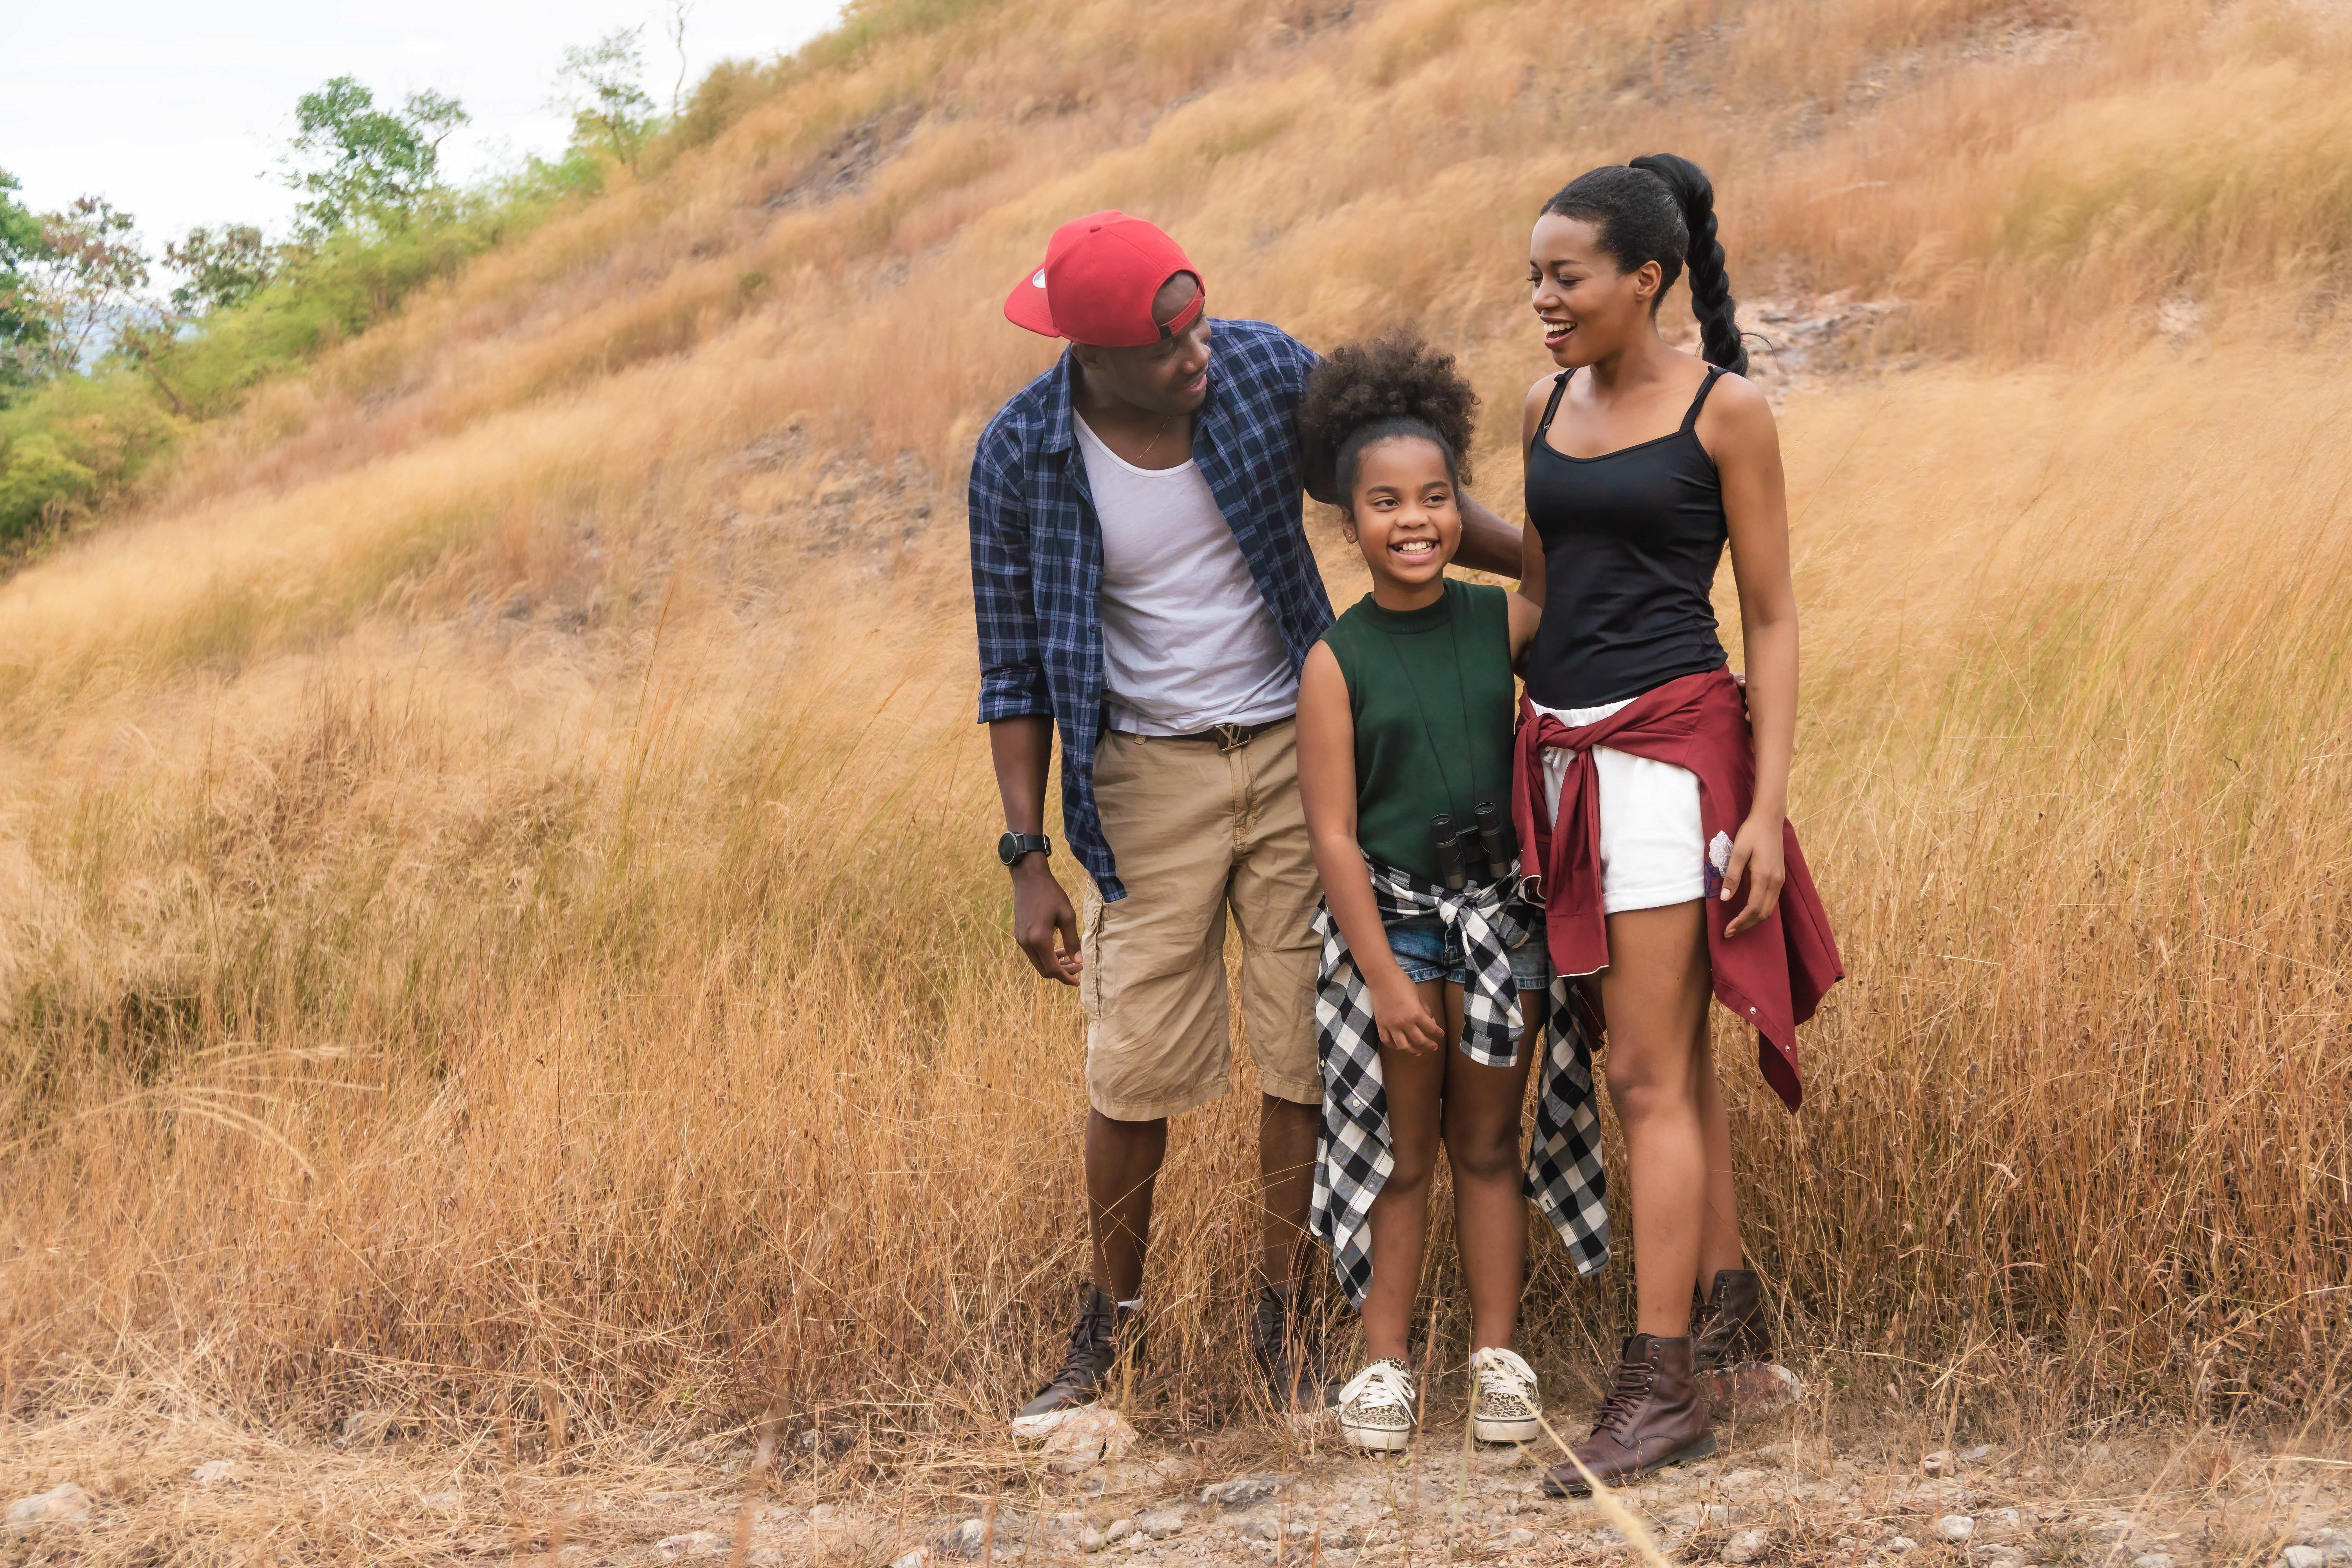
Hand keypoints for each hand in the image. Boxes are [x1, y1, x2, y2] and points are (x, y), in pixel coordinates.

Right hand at [1010, 859, 1082, 984]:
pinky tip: (1058, 948)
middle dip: (1061, 972)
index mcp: (1038, 939)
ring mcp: (1020, 939)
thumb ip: (1072, 940)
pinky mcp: (1019, 934)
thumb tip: (1078, 961)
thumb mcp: (1067, 915)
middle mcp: (1026, 943)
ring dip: (1053, 964)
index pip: (1052, 969)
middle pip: (1043, 970)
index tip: (1078, 980)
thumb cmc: (1051, 894)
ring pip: (1038, 962)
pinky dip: (1046, 955)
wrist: (1029, 878)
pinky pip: (1033, 953)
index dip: (1066, 977)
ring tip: (1070, 957)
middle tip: (1078, 966)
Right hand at [1368, 972, 1445, 1055]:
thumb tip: (1431, 1022)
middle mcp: (1405, 1023)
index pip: (1432, 1029)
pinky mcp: (1381, 1025)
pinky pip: (1387, 1041)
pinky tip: (1399, 1046)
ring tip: (1418, 1052)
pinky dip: (1394, 1046)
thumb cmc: (1403, 984)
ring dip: (1413, 1051)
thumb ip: (1427, 1010)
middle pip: (1420, 1041)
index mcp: (1417, 1014)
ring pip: (1403, 1046)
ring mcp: (1391, 1026)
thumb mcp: (1420, 995)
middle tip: (1434, 1047)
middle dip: (1430, 1046)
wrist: (1382, 978)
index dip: (1438, 1033)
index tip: (1441, 1035)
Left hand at [1720, 810, 1785, 937]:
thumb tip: (1725, 898)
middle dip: (1746, 925)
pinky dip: (1760, 911)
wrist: (1770, 819)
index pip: (1753, 908)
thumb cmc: (1752, 833)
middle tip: (1729, 932)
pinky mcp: (1780, 877)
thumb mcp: (1738, 852)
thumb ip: (1732, 876)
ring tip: (1737, 926)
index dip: (1740, 922)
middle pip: (1763, 913)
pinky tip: (1748, 912)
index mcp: (1765, 877)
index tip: (1727, 930)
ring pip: (1769, 909)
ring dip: (1753, 920)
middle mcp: (1776, 882)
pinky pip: (1772, 901)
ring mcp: (1780, 880)